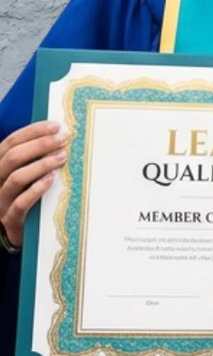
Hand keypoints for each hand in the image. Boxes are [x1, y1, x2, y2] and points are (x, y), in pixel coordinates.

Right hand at [0, 121, 67, 249]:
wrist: (16, 229)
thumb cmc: (24, 194)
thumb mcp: (25, 172)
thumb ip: (34, 156)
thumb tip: (59, 134)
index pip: (11, 142)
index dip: (32, 132)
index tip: (55, 126)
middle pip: (12, 157)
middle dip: (39, 145)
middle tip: (62, 139)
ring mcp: (1, 200)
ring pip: (16, 179)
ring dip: (41, 165)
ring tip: (62, 158)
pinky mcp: (10, 219)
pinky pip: (21, 203)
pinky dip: (37, 189)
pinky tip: (52, 180)